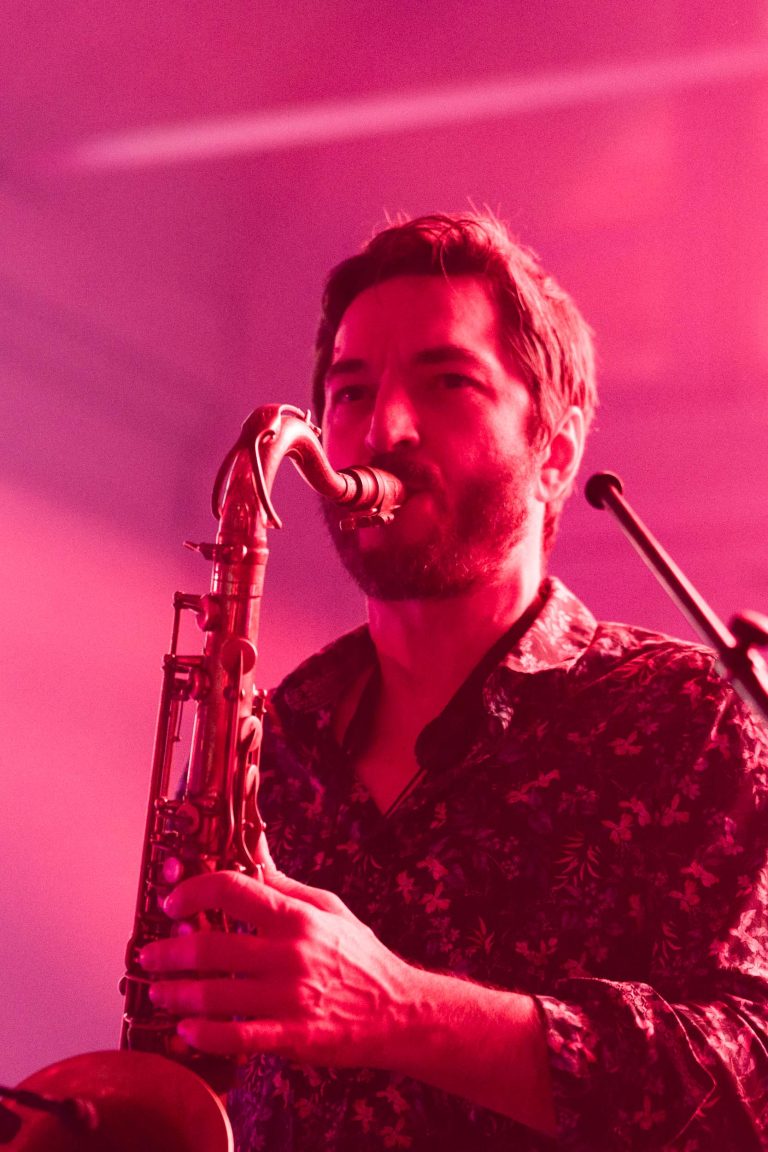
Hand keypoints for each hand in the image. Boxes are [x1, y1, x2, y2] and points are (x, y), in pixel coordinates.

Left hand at [138, 866, 414, 1067]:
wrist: (398, 1011)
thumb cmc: (361, 957)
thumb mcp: (328, 908)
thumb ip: (284, 885)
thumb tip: (253, 851)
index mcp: (297, 918)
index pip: (233, 891)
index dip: (194, 892)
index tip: (174, 901)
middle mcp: (290, 955)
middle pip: (211, 949)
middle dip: (170, 951)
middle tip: (150, 953)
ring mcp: (289, 999)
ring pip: (215, 996)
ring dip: (177, 994)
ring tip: (159, 991)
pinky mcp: (291, 1037)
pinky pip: (236, 1038)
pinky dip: (204, 1036)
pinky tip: (186, 1032)